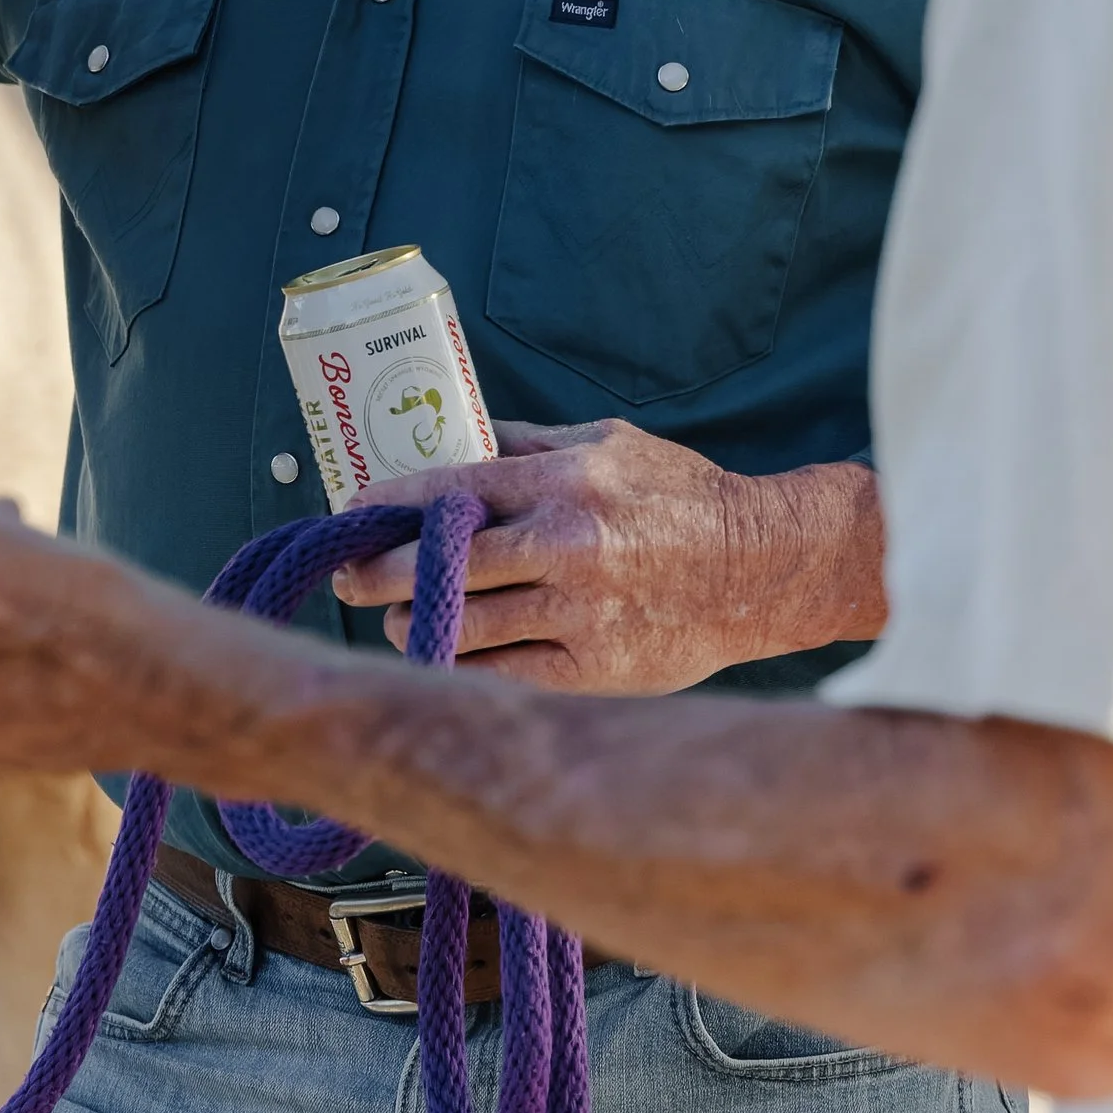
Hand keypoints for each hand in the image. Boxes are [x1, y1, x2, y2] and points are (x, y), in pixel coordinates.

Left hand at [328, 421, 883, 693]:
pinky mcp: (594, 669)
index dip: (386, 507)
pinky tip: (448, 652)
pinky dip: (465, 663)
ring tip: (399, 618)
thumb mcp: (607, 444)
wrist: (762, 568)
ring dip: (414, 624)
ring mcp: (580, 613)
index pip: (448, 492)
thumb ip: (526, 444)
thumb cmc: (679, 497)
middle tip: (349, 577)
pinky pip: (502, 673)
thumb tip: (448, 440)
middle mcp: (568, 546)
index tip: (350, 514)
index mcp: (566, 482)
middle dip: (378, 574)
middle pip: (439, 566)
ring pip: (461, 627)